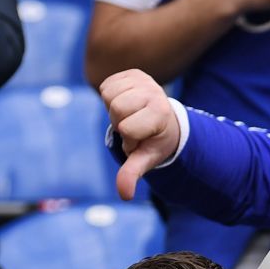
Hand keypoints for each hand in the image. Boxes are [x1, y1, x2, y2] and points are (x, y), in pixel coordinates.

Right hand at [100, 69, 182, 200]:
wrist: (163, 120)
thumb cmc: (154, 141)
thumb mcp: (145, 159)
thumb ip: (132, 174)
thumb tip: (124, 196)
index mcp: (160, 113)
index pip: (126, 127)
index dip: (128, 138)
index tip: (140, 138)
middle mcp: (155, 92)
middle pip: (115, 108)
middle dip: (119, 122)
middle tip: (133, 126)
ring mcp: (144, 79)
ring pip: (108, 94)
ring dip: (114, 109)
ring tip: (130, 114)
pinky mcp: (133, 72)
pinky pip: (106, 84)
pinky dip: (111, 96)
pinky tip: (125, 103)